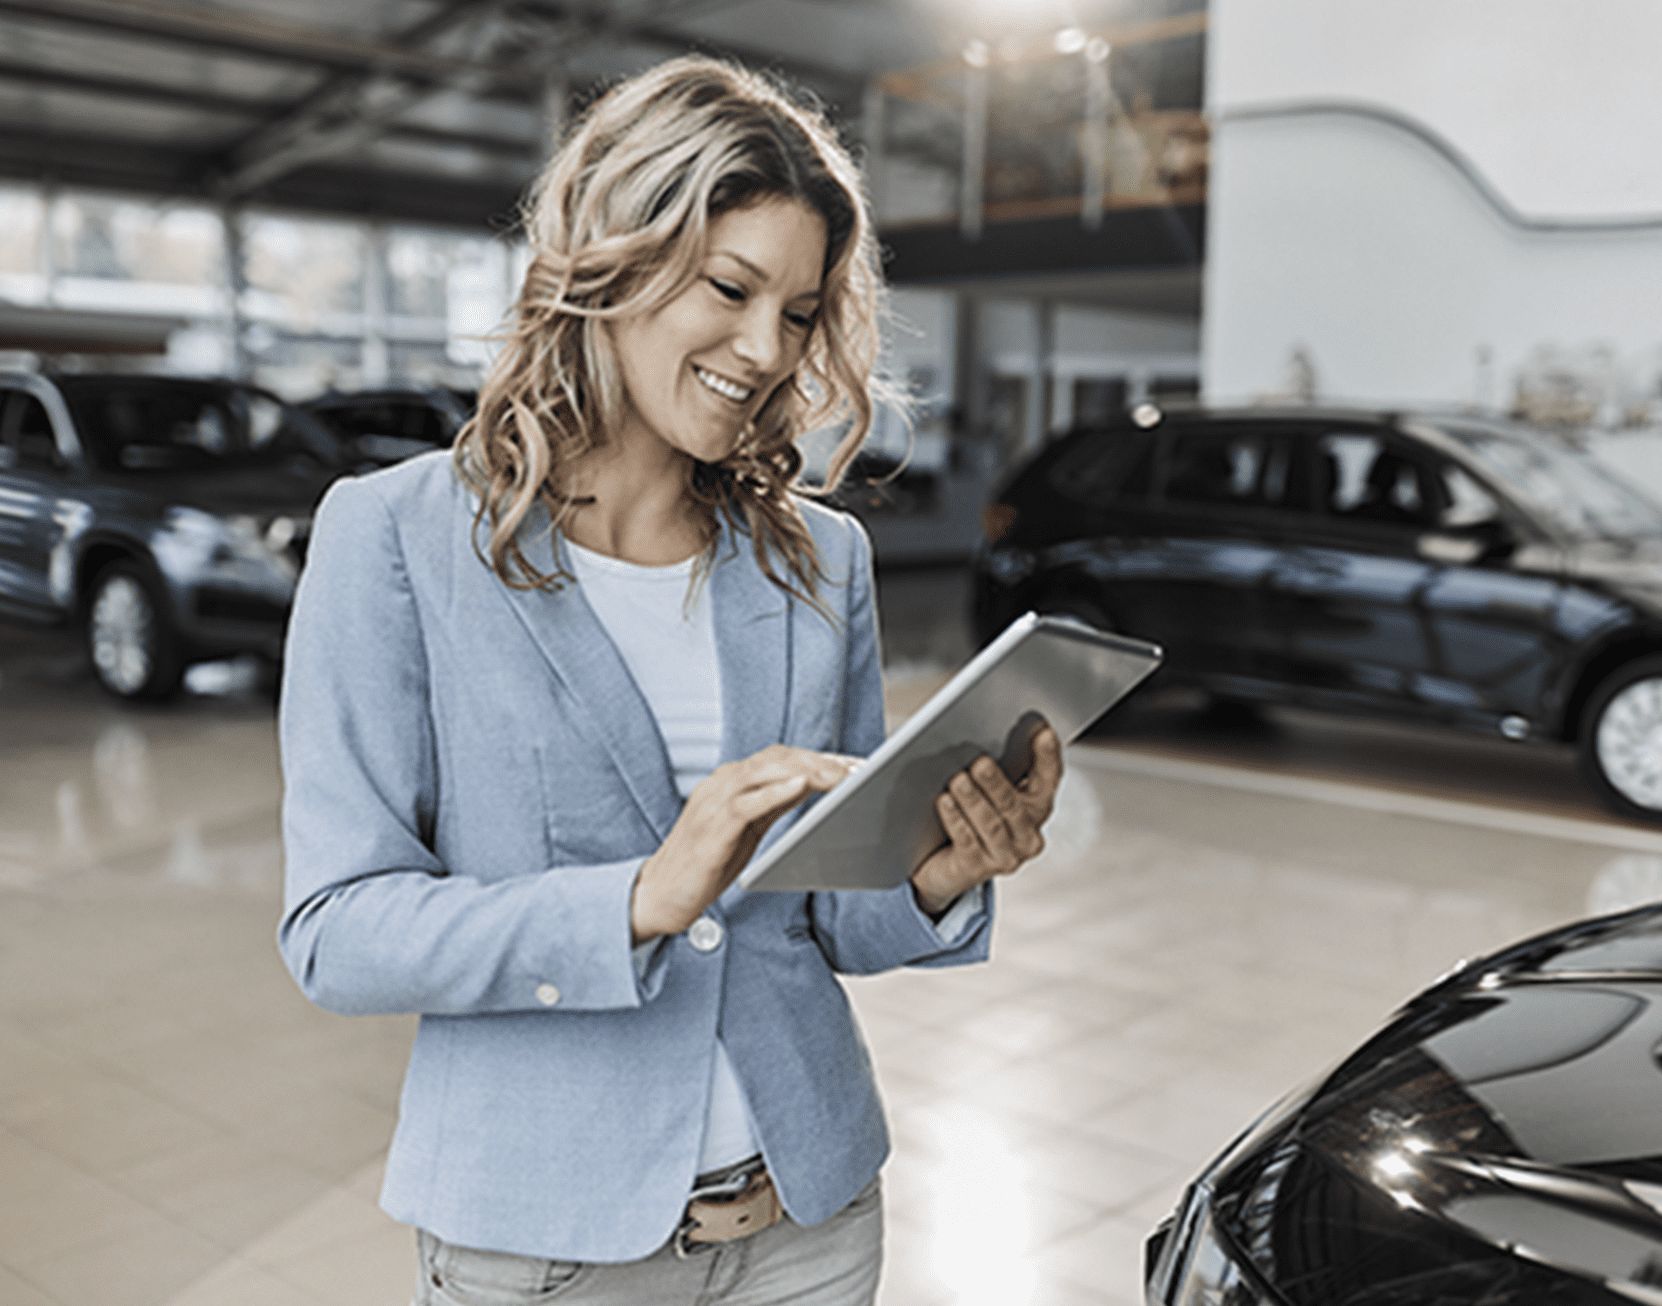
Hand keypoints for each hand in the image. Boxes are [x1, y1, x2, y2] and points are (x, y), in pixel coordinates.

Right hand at [631, 745, 857, 942]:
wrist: (659, 893)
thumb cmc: (704, 862)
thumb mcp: (747, 828)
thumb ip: (773, 803)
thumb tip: (809, 784)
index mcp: (732, 781)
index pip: (782, 758)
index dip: (821, 758)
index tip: (856, 765)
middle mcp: (722, 783)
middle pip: (778, 759)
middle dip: (821, 761)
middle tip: (858, 770)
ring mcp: (714, 801)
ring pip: (765, 772)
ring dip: (807, 771)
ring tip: (841, 776)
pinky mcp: (712, 827)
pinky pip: (747, 802)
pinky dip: (775, 791)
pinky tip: (801, 786)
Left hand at [909, 724, 1063, 916]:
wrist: (942, 865)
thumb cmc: (968, 816)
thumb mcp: (987, 790)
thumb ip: (996, 766)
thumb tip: (986, 730)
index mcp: (1037, 806)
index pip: (1049, 778)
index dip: (1048, 756)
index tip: (1043, 732)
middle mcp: (1028, 835)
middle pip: (1014, 805)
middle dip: (997, 783)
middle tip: (980, 762)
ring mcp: (1006, 856)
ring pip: (991, 825)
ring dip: (973, 800)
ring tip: (957, 780)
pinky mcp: (978, 869)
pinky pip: (967, 841)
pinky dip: (955, 820)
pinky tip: (944, 802)